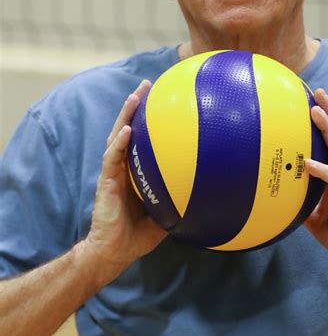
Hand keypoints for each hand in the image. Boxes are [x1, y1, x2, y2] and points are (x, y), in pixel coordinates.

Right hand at [84, 80, 166, 278]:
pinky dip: (119, 143)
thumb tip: (214, 194)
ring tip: (134, 96)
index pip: (141, 137)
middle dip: (136, 105)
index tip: (163, 98)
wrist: (114, 251)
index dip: (148, 117)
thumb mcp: (169, 213)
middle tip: (147, 84)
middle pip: (127, 128)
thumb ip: (184, 199)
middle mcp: (123, 166)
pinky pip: (112, 158)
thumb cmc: (139, 235)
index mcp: (135, 170)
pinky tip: (127, 131)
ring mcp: (113, 172)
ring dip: (125, 115)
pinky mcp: (106, 182)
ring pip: (117, 136)